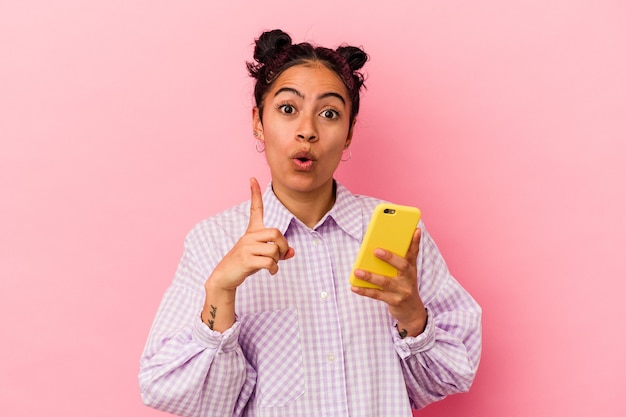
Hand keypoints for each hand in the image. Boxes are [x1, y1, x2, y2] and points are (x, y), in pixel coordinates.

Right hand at [208, 177, 294, 291]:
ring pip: (274, 249)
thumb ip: (278, 252)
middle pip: (276, 233)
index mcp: (252, 231)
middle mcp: (249, 236)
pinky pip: (269, 262)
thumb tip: (292, 252)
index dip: (255, 194)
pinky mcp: (246, 259)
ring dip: (277, 260)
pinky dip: (273, 269)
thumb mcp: (262, 255)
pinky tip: (270, 272)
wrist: (225, 276)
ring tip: (272, 265)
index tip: (252, 179)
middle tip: (281, 256)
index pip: (255, 209)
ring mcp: (246, 247)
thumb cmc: (245, 264)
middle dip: (283, 245)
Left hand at [351, 229, 426, 336]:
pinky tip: (354, 286)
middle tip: (376, 250)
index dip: (416, 241)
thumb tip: (380, 245)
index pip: (414, 252)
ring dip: (370, 276)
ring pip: (385, 282)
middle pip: (402, 265)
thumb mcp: (406, 273)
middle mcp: (409, 278)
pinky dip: (364, 291)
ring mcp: (402, 291)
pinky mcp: (394, 301)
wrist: (412, 311)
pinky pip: (377, 295)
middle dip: (389, 257)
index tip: (416, 229)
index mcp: (411, 268)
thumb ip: (398, 259)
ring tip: (357, 271)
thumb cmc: (404, 286)